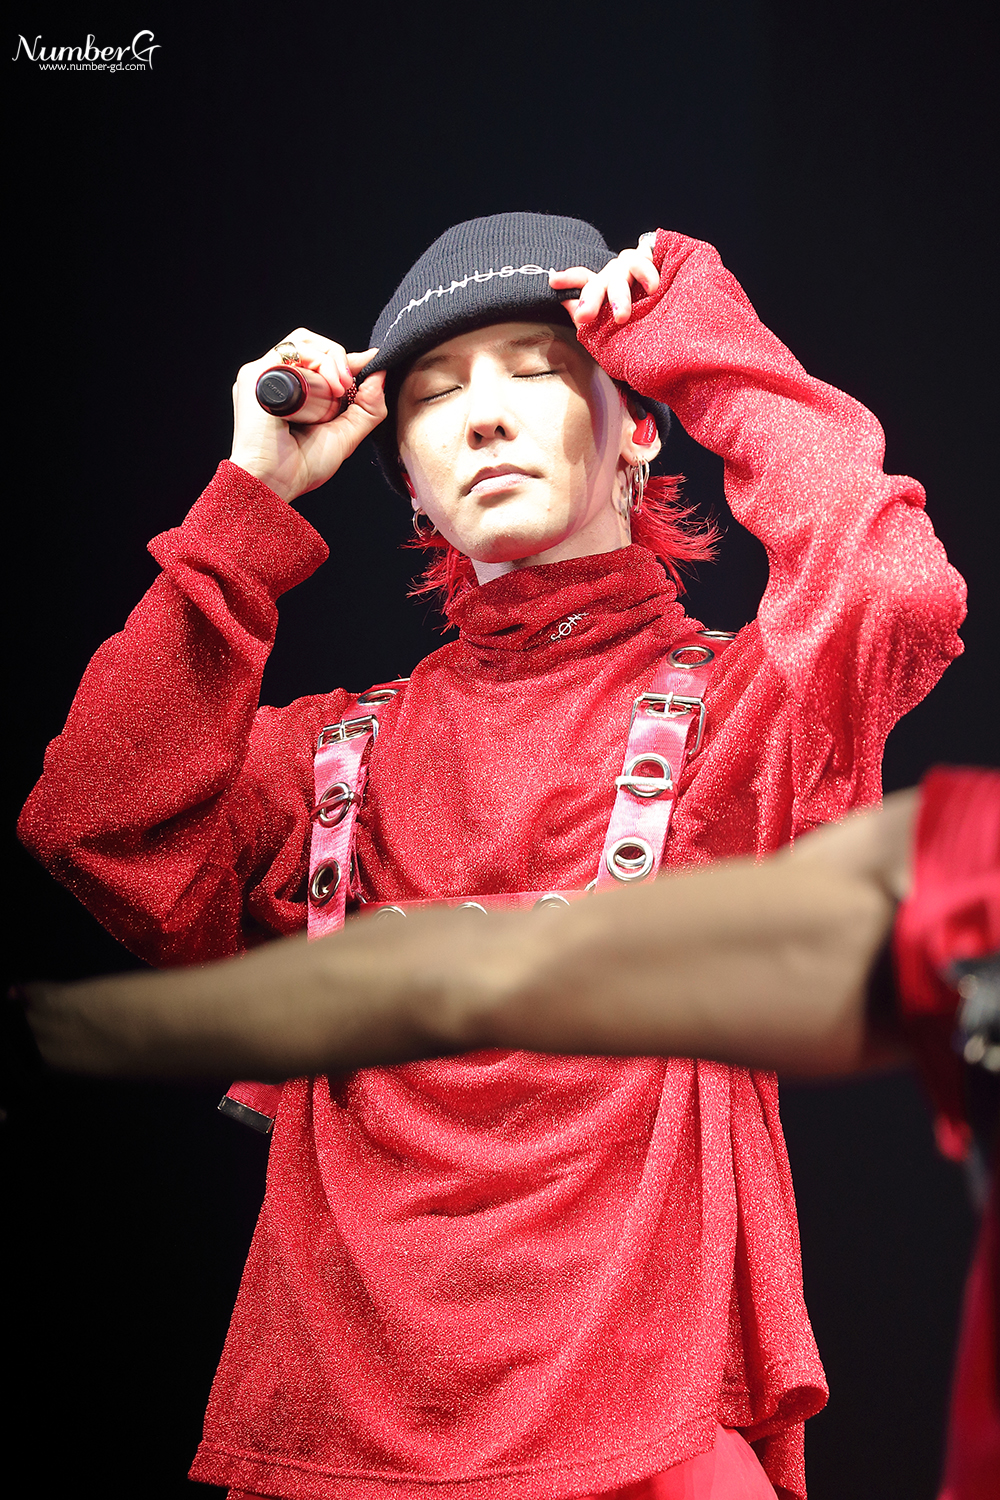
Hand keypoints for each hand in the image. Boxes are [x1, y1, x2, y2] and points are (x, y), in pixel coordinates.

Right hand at [229, 328, 386, 503]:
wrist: (274, 482)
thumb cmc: (301, 466)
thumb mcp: (346, 434)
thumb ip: (367, 406)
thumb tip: (380, 373)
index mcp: (291, 391)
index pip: (320, 359)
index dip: (346, 361)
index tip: (371, 365)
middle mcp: (275, 379)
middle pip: (312, 344)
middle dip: (339, 359)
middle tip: (349, 387)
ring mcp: (264, 375)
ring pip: (304, 343)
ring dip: (332, 361)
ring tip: (341, 391)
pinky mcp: (257, 375)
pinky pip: (293, 351)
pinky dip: (319, 362)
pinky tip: (331, 388)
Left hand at [549, 234, 659, 328]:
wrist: (682, 320)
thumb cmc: (645, 325)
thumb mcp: (613, 328)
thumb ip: (589, 316)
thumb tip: (566, 304)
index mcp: (606, 289)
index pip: (584, 279)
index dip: (568, 278)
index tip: (553, 281)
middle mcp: (619, 275)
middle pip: (600, 280)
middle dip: (591, 298)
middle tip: (585, 316)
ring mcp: (638, 268)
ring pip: (622, 269)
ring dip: (620, 294)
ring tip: (621, 316)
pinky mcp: (658, 263)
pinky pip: (647, 261)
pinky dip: (648, 274)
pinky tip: (652, 289)